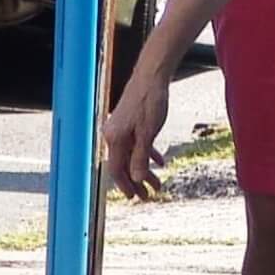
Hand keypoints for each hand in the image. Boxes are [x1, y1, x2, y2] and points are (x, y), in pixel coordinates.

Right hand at [103, 70, 170, 199]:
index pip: (117, 170)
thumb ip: (140, 157)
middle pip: (124, 165)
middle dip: (136, 183)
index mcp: (114, 139)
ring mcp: (121, 129)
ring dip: (144, 170)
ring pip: (132, 156)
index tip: (136, 198)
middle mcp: (113, 135)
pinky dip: (147, 154)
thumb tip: (136, 180)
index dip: (126, 186)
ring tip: (157, 184)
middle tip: (148, 197)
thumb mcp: (148, 133)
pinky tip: (160, 162)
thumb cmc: (150, 102)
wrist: (151, 76)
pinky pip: (137, 144)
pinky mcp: (130, 123)